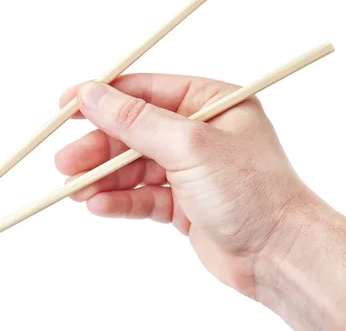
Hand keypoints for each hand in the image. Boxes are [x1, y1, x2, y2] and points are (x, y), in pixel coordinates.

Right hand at [55, 74, 313, 297]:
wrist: (279, 254)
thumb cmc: (254, 192)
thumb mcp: (189, 145)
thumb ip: (137, 121)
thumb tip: (94, 95)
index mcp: (210, 103)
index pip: (146, 91)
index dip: (104, 97)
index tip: (67, 106)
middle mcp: (199, 133)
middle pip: (134, 131)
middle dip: (99, 147)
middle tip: (66, 161)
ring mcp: (190, 169)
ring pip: (135, 166)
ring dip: (104, 177)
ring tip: (76, 189)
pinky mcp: (184, 203)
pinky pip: (143, 196)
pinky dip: (121, 200)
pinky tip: (99, 205)